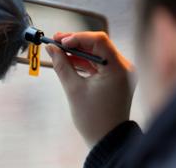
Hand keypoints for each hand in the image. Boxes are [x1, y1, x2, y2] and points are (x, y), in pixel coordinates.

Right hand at [45, 32, 135, 147]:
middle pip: (98, 44)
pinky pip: (100, 63)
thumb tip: (51, 48)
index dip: (78, 37)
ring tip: (59, 51)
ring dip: (79, 51)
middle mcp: (124, 67)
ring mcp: (122, 72)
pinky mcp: (117, 78)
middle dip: (76, 42)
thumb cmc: (92, 118)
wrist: (107, 140)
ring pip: (98, 53)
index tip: (60, 41)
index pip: (99, 40)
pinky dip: (85, 62)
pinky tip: (69, 61)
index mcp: (118, 68)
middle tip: (55, 41)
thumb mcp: (74, 89)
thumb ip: (62, 65)